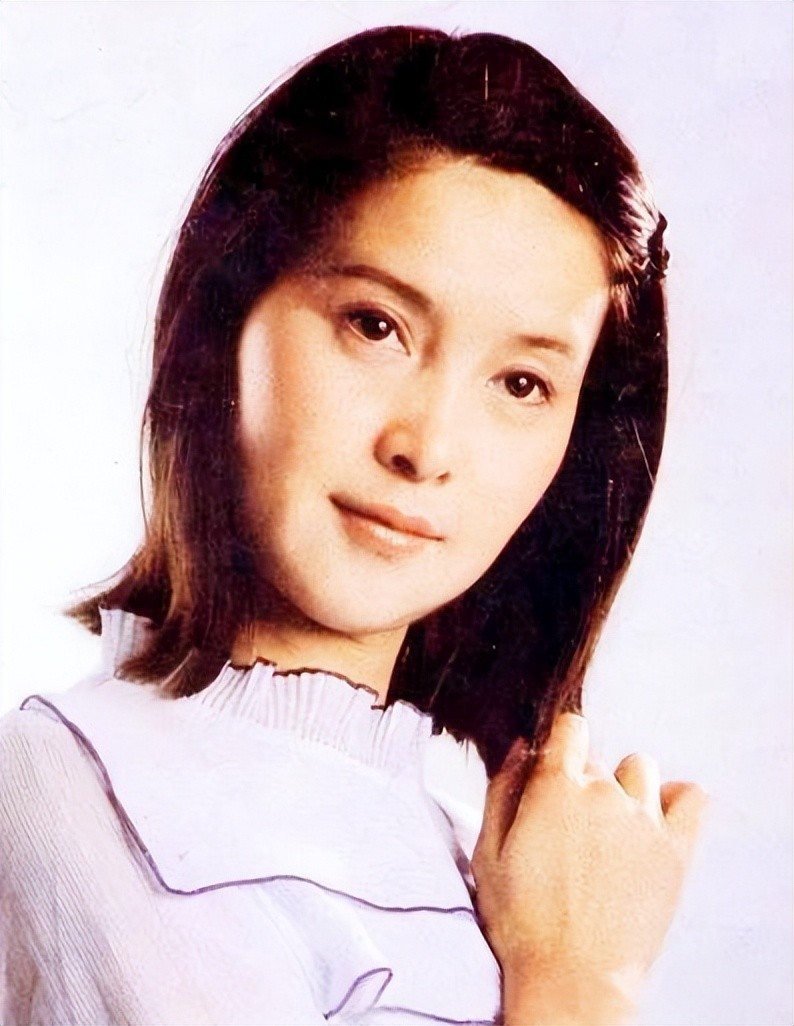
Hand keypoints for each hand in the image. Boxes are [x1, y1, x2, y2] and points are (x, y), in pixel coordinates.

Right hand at [470, 714, 706, 1024]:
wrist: (572, 979)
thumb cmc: (522, 922)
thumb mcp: (487, 853)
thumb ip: (502, 790)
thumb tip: (520, 746)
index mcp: (555, 788)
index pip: (570, 728)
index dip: (559, 746)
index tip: (553, 771)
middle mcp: (603, 793)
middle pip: (598, 760)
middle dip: (582, 783)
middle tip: (570, 829)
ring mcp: (644, 820)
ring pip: (641, 770)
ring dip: (626, 787)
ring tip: (612, 827)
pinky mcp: (676, 850)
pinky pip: (692, 797)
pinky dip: (677, 799)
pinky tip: (657, 819)